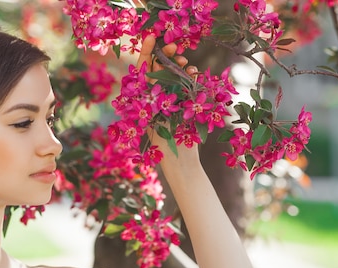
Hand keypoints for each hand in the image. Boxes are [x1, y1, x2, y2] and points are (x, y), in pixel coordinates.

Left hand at [135, 35, 200, 170]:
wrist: (180, 160)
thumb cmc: (162, 144)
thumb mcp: (154, 116)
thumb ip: (154, 96)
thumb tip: (155, 70)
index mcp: (142, 98)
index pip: (142, 69)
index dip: (147, 51)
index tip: (153, 36)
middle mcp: (155, 96)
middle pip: (159, 67)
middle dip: (167, 55)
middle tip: (175, 47)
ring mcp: (171, 99)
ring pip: (175, 74)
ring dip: (180, 65)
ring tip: (186, 65)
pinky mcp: (185, 103)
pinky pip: (188, 83)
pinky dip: (192, 76)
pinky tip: (195, 74)